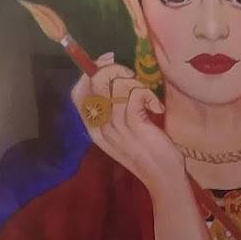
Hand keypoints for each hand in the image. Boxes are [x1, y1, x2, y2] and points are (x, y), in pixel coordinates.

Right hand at [71, 53, 186, 198]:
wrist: (162, 177)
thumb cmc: (147, 152)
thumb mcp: (123, 132)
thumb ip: (114, 110)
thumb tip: (115, 79)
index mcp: (94, 129)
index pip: (78, 95)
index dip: (89, 74)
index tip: (106, 61)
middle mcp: (101, 127)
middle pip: (96, 85)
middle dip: (115, 71)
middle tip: (134, 77)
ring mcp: (116, 127)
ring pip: (117, 87)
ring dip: (136, 85)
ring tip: (147, 98)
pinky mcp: (134, 126)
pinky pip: (135, 95)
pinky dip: (148, 95)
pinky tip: (156, 108)